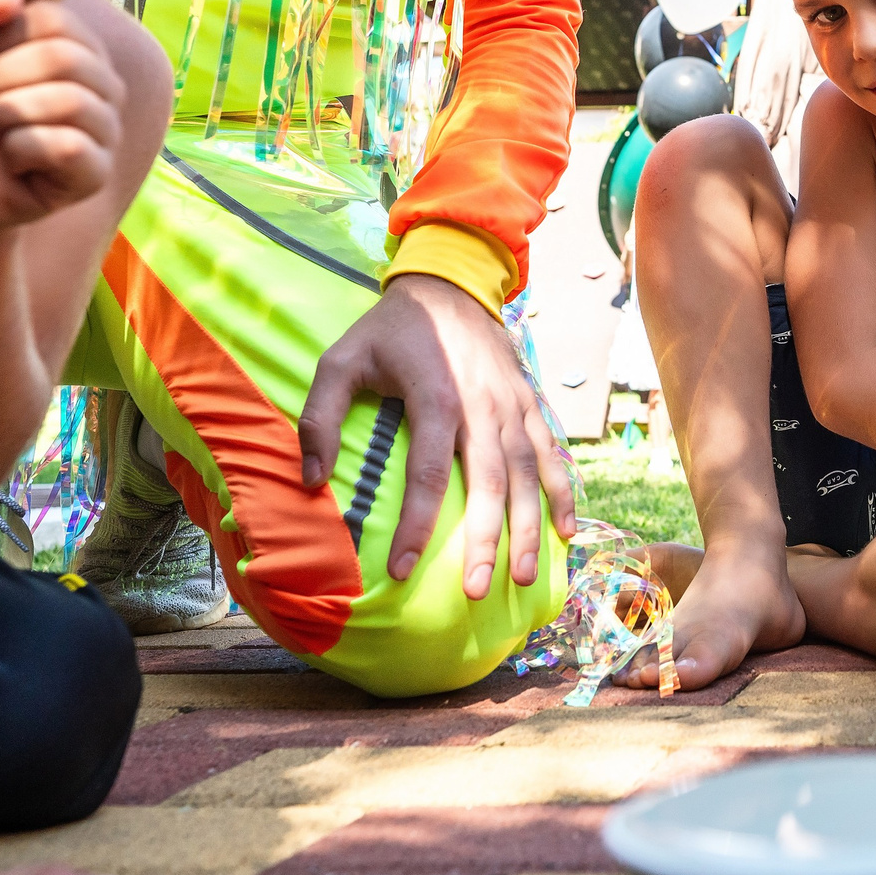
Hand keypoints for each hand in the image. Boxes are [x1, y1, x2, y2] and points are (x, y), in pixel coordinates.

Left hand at [0, 0, 123, 233]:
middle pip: (65, 57)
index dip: (0, 41)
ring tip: (0, 133)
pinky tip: (15, 161)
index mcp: (74, 46)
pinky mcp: (95, 174)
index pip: (51, 17)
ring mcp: (105, 130)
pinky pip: (68, 146)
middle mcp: (102, 84)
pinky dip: (21, 151)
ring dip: (10, 117)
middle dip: (1, 81)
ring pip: (71, 101)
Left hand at [298, 273, 577, 597]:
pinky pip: (551, 454)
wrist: (450, 284)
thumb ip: (320, 418)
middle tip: (477, 591)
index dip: (418, 526)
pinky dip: (562, 492)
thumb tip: (310, 480)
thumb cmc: (390, 330)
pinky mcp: (530, 403)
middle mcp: (483, 405)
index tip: (402, 572)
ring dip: (530, 527)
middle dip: (487, 541)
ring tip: (523, 576)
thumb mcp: (340, 361)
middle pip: (491, 483)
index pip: (428, 474)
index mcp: (436, 396)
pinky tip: (565, 532)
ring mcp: (513, 405)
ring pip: (528, 474)